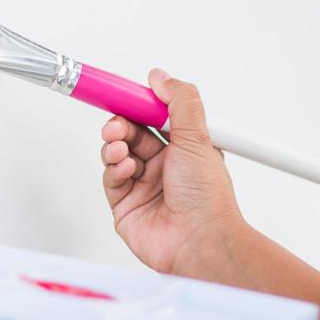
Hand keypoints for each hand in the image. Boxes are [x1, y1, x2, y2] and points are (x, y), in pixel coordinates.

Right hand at [100, 69, 246, 276]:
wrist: (201, 241)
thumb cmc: (208, 199)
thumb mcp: (198, 137)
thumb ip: (180, 102)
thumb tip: (161, 78)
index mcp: (184, 149)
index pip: (154, 118)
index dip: (138, 106)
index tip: (125, 94)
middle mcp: (164, 167)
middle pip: (132, 134)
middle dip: (120, 125)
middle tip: (117, 123)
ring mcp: (144, 187)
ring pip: (117, 155)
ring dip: (115, 145)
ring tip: (119, 146)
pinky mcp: (126, 206)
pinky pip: (111, 179)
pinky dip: (114, 169)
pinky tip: (124, 168)